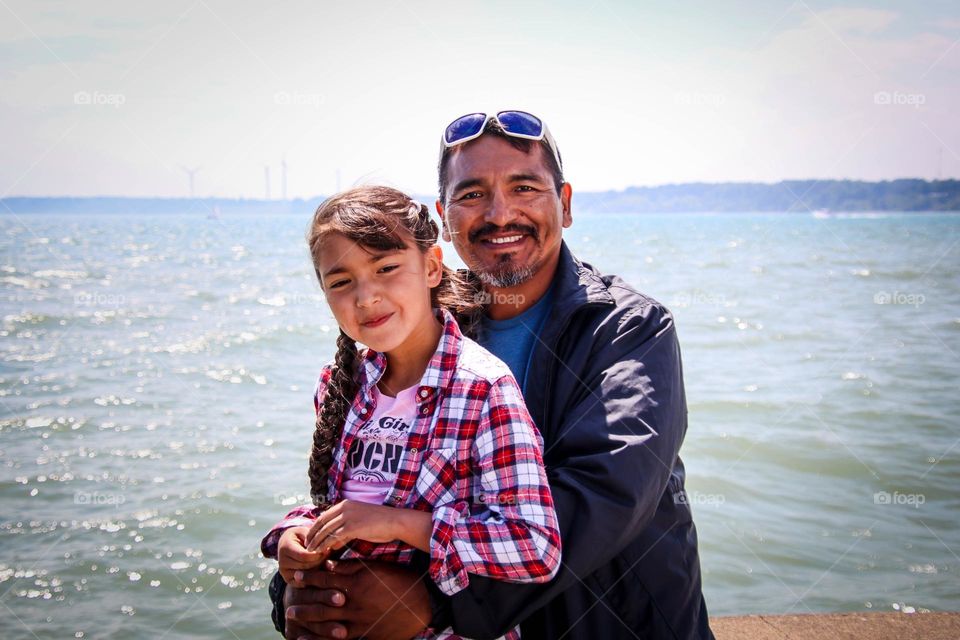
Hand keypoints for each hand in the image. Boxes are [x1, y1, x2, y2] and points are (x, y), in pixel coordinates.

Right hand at [278, 526, 325, 582]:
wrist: (290, 543)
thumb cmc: (301, 536)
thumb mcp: (306, 531)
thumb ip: (313, 538)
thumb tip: (325, 547)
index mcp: (285, 548)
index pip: (304, 556)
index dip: (318, 554)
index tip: (328, 550)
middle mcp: (281, 562)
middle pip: (306, 566)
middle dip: (319, 561)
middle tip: (329, 556)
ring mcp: (284, 572)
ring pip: (306, 575)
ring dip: (318, 569)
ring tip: (325, 560)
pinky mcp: (288, 580)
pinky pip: (304, 582)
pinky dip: (313, 577)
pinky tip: (319, 568)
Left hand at [286, 560, 430, 639]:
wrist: (420, 605)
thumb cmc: (399, 582)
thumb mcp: (376, 569)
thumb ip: (352, 567)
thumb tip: (329, 564)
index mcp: (356, 583)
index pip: (326, 579)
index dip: (309, 577)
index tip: (296, 576)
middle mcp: (354, 603)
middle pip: (321, 602)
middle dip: (304, 601)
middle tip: (290, 602)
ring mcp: (357, 621)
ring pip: (325, 621)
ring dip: (308, 619)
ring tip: (293, 617)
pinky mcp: (363, 634)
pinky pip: (336, 639)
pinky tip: (305, 639)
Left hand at [305, 500, 398, 555]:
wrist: (395, 521)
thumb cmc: (380, 523)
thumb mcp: (359, 523)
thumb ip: (345, 531)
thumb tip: (334, 543)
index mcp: (345, 504)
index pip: (324, 516)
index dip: (314, 528)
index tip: (309, 539)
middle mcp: (344, 508)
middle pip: (322, 523)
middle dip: (312, 536)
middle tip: (306, 547)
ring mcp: (348, 516)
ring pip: (326, 531)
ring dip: (317, 542)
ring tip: (311, 552)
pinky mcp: (352, 526)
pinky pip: (334, 537)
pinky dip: (326, 545)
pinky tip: (322, 552)